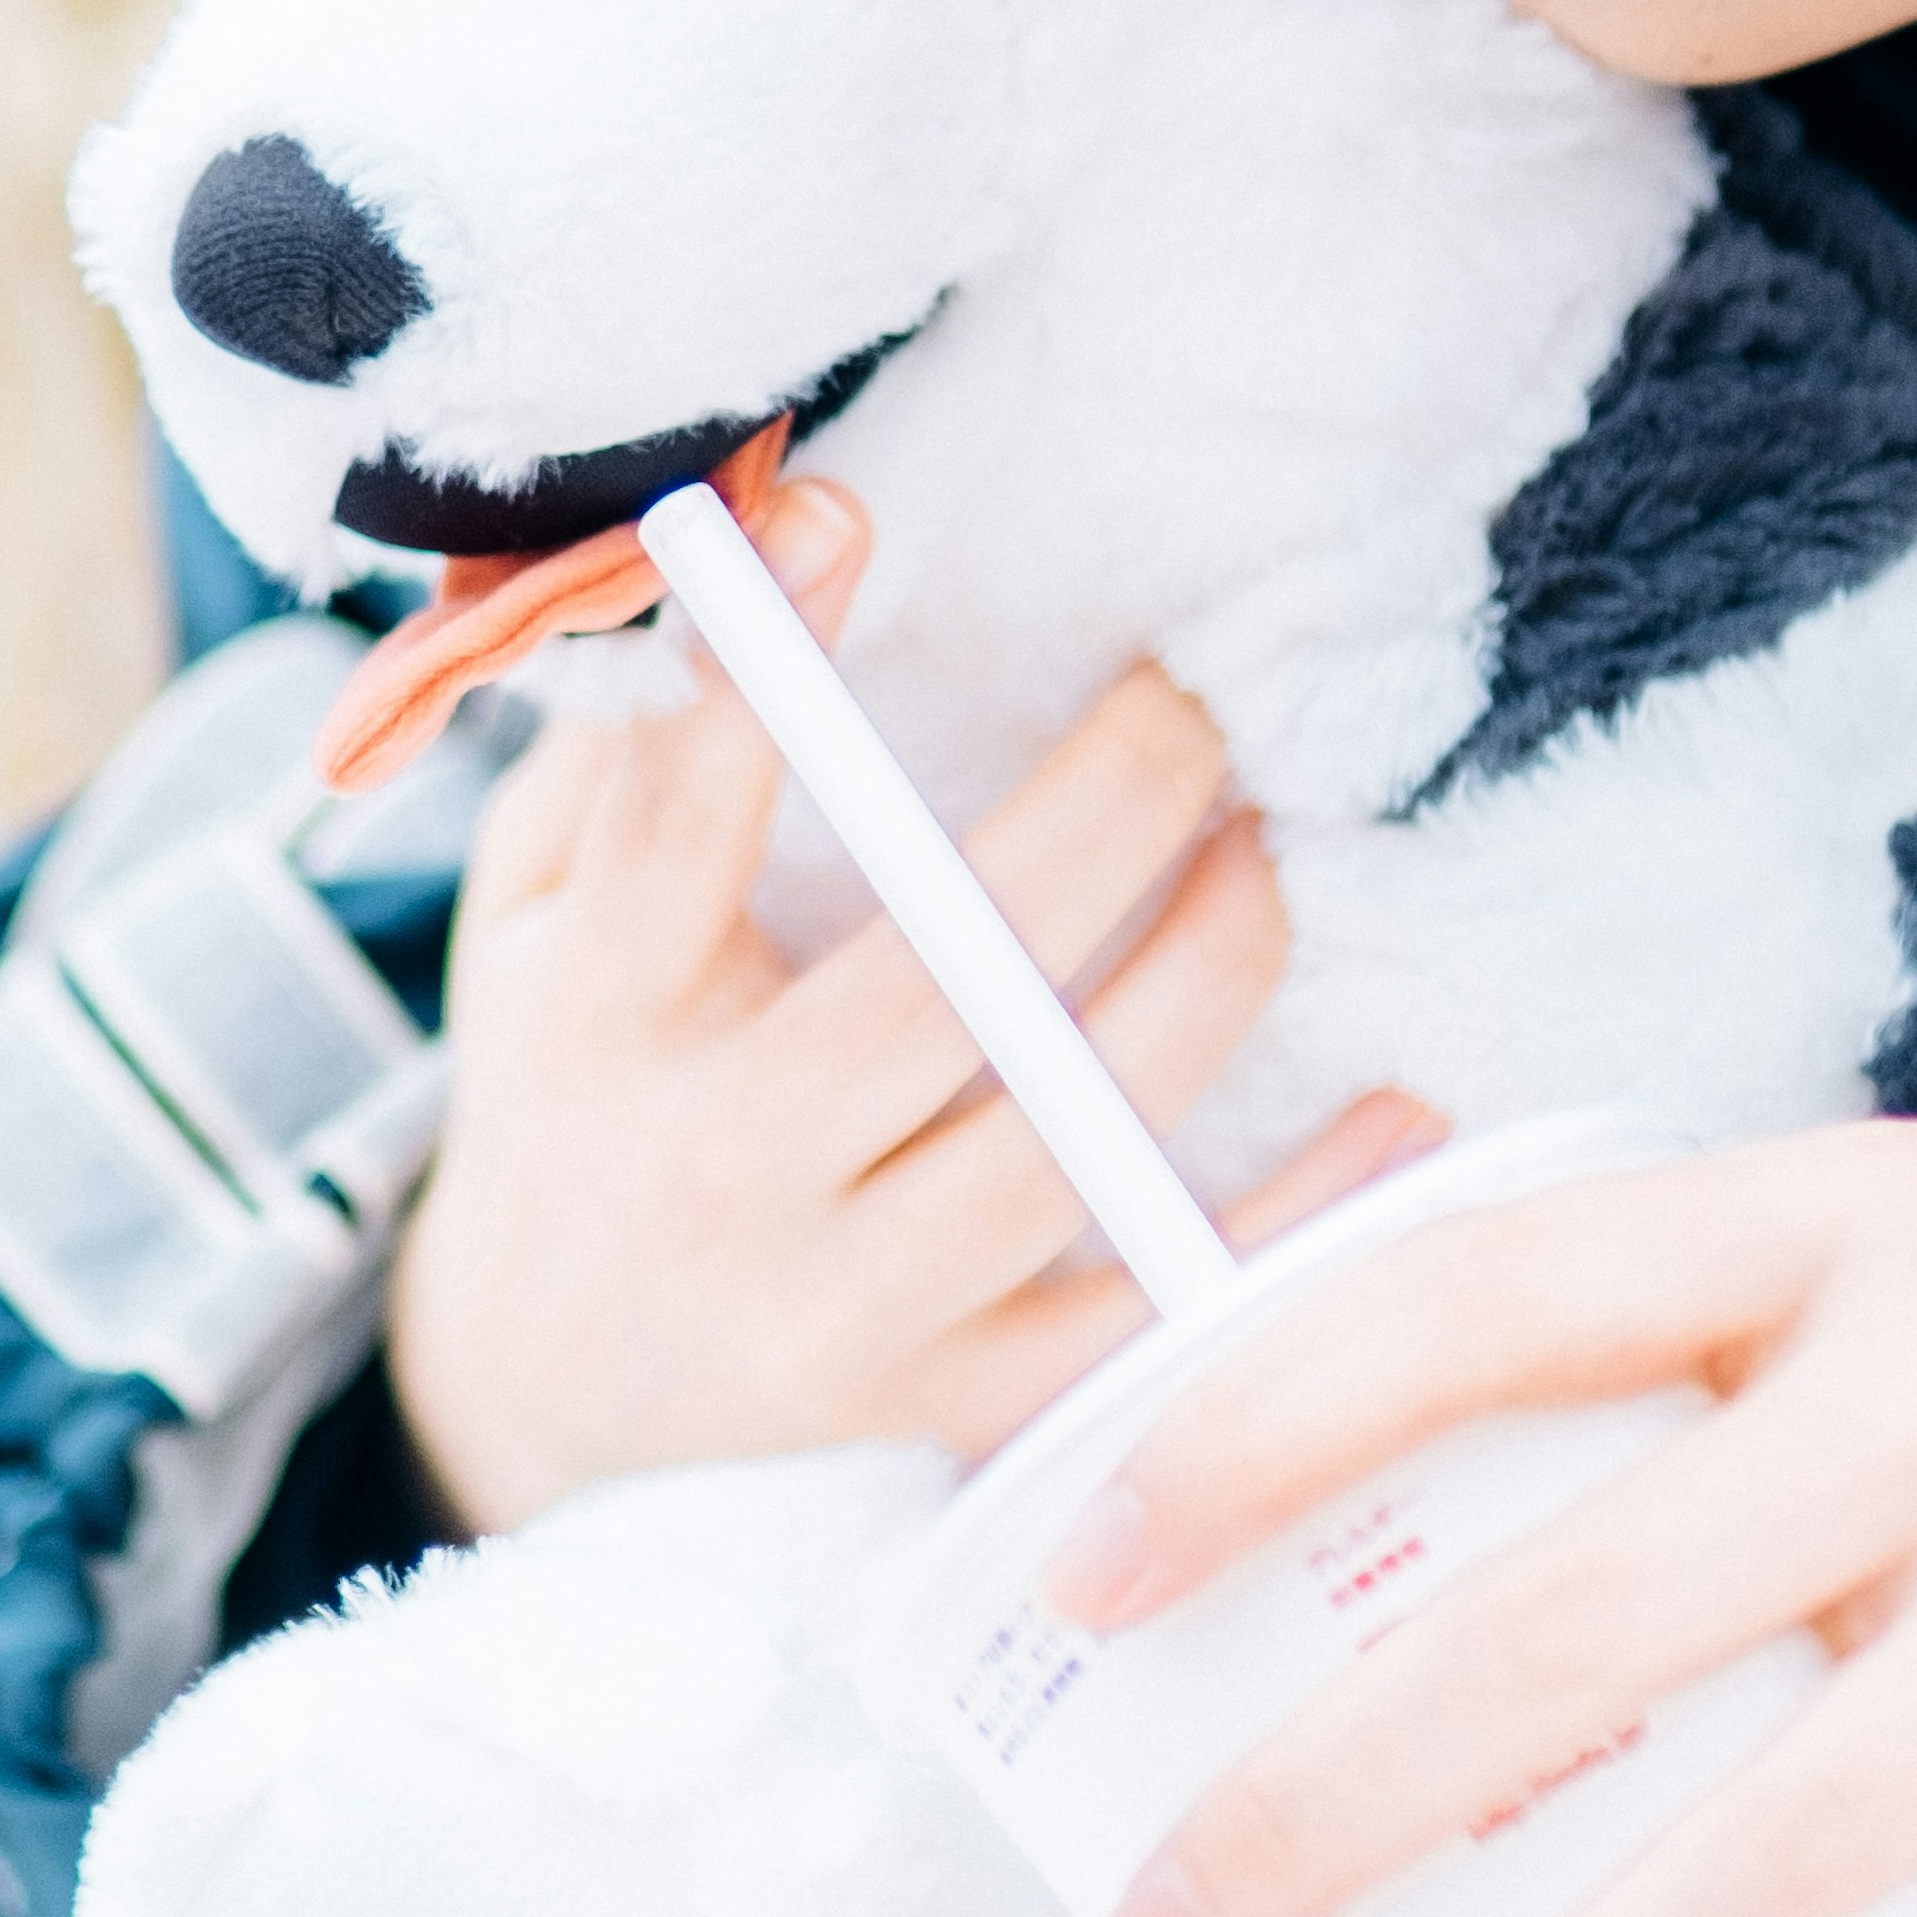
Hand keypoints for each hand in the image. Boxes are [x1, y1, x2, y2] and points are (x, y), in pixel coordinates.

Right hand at [385, 476, 1437, 1533]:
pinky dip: (1285, 1224)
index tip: (843, 509)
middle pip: (931, 987)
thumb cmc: (567, 1088)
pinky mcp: (946, 1408)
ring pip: (1064, 1139)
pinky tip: (1394, 1108)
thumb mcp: (522, 921)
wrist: (540, 1397)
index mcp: (599, 1017)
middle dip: (1095, 819)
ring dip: (1200, 974)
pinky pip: (1142, 1321)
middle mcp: (723, 1165)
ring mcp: (845, 1304)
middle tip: (1190, 699)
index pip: (672, 827)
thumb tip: (725, 535)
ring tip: (1262, 850)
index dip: (754, 671)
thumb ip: (610, 753)